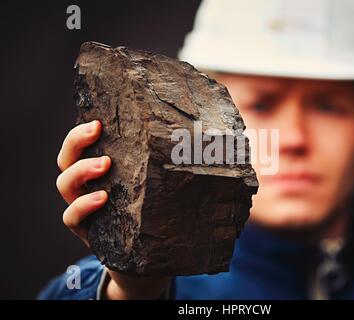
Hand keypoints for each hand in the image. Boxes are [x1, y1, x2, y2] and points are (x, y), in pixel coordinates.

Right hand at [56, 120, 170, 298]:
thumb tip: (209, 138)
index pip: (83, 145)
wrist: (151, 261)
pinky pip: (71, 217)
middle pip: (67, 159)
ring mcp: (85, 208)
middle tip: (96, 131)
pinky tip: (101, 199)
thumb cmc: (159, 215)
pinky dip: (82, 206)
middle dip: (77, 141)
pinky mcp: (88, 231)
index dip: (83, 130)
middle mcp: (88, 186)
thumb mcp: (161, 187)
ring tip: (104, 165)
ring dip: (80, 171)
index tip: (100, 119)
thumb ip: (172, 165)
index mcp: (103, 171)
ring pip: (64, 184)